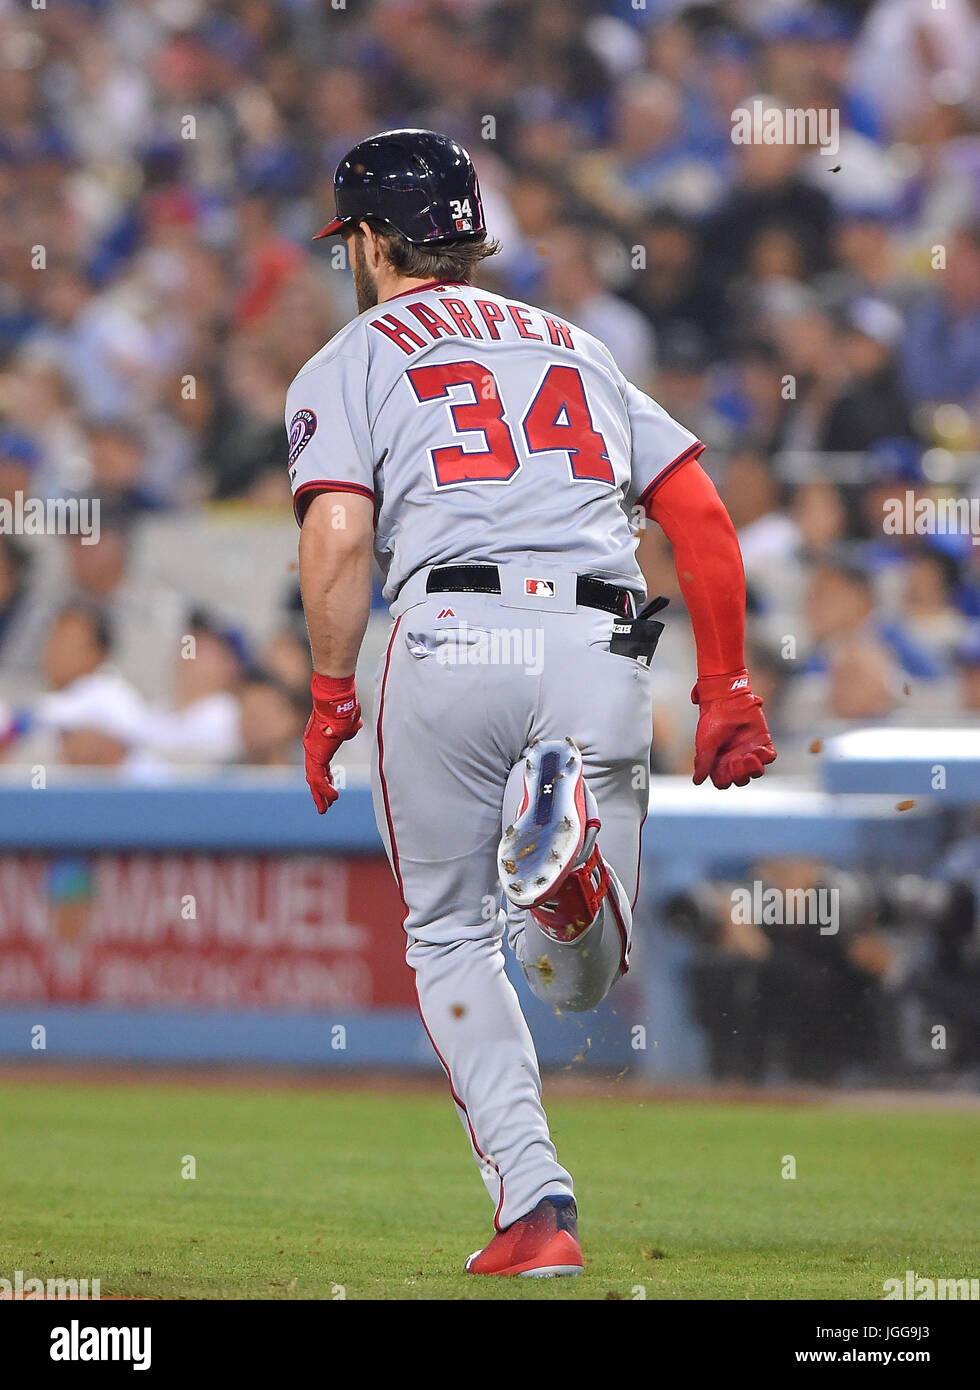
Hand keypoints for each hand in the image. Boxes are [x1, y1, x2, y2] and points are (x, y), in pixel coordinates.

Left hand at [303, 673, 362, 812]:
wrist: (337, 700)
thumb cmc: (343, 706)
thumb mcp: (349, 721)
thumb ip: (350, 727)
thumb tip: (355, 725)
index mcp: (319, 741)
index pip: (319, 765)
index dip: (324, 777)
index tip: (329, 785)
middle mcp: (312, 747)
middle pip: (314, 775)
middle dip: (319, 792)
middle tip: (323, 806)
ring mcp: (313, 751)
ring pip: (314, 779)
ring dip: (320, 795)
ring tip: (325, 809)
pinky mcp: (317, 755)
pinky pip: (318, 778)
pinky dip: (325, 789)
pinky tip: (333, 798)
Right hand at [691, 669, 775, 789]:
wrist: (726, 700)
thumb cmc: (712, 721)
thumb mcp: (704, 744)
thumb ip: (703, 763)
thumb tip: (697, 781)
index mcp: (719, 762)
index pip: (724, 782)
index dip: (725, 780)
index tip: (724, 769)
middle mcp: (735, 759)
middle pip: (741, 780)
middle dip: (740, 775)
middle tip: (737, 760)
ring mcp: (750, 751)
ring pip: (757, 772)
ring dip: (754, 769)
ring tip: (749, 756)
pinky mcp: (762, 742)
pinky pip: (769, 757)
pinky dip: (765, 757)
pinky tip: (757, 749)